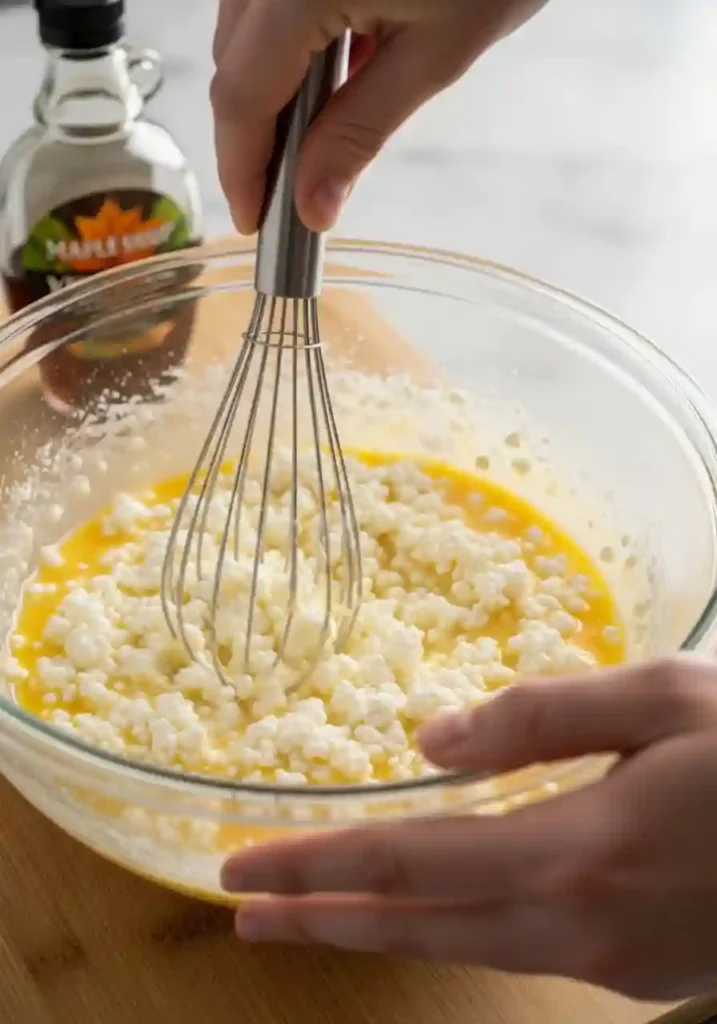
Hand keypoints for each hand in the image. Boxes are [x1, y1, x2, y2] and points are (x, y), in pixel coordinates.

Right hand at [211, 0, 545, 233]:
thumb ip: (358, 134)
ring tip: (315, 142)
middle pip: (234, 66)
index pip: (242, 96)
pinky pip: (268, 7)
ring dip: (271, 96)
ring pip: (244, 37)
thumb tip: (311, 207)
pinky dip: (288, 52)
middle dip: (255, 139)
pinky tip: (331, 78)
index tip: (254, 221)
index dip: (240, 169)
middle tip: (290, 194)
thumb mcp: (433, 56)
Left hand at [222, 656, 716, 1000]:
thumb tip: (430, 744)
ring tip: (308, 914)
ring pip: (461, 945)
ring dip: (376, 926)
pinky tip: (425, 907)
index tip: (244, 869)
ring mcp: (611, 960)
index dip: (318, 865)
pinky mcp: (635, 972)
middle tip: (243, 909)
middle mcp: (584, 922)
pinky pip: (515, 946)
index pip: (410, 862)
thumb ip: (540, 717)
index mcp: (583, 847)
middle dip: (321, 915)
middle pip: (418, 923)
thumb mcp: (663, 697)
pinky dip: (448, 927)